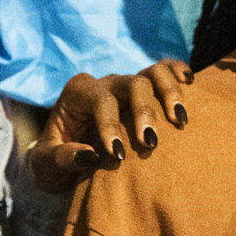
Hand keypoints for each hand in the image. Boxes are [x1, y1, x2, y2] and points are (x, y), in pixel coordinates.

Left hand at [28, 61, 192, 192]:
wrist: (64, 157)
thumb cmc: (54, 160)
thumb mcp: (45, 165)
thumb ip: (61, 158)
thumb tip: (91, 155)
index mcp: (78, 92)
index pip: (100, 101)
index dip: (111, 125)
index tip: (118, 155)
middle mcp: (104, 83)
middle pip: (131, 84)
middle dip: (143, 112)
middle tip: (150, 143)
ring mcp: (125, 85)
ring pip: (152, 73)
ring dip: (168, 93)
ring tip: (179, 120)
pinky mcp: (143, 90)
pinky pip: (163, 70)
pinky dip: (177, 72)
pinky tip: (190, 81)